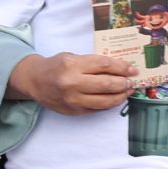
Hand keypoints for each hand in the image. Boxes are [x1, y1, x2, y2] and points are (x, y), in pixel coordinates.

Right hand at [12, 51, 138, 114]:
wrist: (35, 81)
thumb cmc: (56, 66)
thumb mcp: (72, 57)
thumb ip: (93, 63)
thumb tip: (120, 68)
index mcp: (72, 65)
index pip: (104, 65)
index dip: (122, 67)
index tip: (132, 69)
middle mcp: (72, 83)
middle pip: (107, 84)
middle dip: (124, 83)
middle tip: (132, 81)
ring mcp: (73, 100)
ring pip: (105, 101)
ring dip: (121, 96)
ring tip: (127, 91)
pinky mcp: (74, 111)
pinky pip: (98, 109)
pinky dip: (110, 104)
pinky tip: (115, 98)